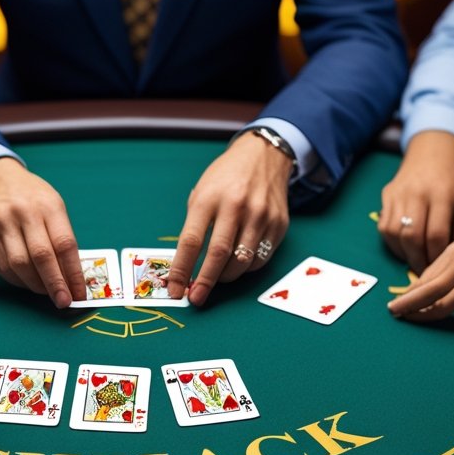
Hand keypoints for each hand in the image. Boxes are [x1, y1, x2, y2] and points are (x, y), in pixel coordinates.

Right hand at [0, 158, 85, 308]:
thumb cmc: (33, 199)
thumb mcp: (54, 207)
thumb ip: (62, 238)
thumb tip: (71, 278)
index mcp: (46, 205)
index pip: (63, 244)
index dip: (72, 273)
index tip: (79, 293)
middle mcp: (20, 213)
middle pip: (40, 257)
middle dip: (54, 284)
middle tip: (63, 301)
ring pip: (17, 267)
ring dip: (35, 285)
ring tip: (46, 290)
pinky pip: (1, 268)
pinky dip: (17, 280)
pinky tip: (27, 280)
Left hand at [167, 133, 289, 305]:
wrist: (263, 156)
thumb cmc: (225, 179)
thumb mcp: (202, 193)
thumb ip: (195, 227)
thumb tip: (186, 267)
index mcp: (209, 198)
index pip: (191, 241)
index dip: (181, 269)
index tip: (175, 289)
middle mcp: (236, 206)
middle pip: (219, 254)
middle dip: (205, 282)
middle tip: (196, 298)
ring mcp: (261, 215)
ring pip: (242, 261)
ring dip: (226, 277)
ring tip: (217, 278)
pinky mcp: (279, 224)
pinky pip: (261, 258)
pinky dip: (246, 269)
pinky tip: (238, 264)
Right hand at [378, 131, 453, 272]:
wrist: (433, 154)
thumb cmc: (453, 184)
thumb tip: (446, 260)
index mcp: (442, 194)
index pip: (436, 234)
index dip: (436, 256)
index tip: (439, 268)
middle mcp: (417, 193)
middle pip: (412, 236)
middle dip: (417, 260)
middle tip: (423, 272)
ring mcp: (398, 193)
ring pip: (394, 233)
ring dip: (402, 253)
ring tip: (413, 260)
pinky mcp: (386, 195)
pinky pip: (384, 227)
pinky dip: (392, 243)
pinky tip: (403, 248)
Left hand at [386, 211, 453, 320]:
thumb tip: (449, 284)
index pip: (427, 273)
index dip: (412, 289)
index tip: (401, 300)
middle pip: (424, 282)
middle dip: (405, 298)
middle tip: (391, 311)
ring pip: (431, 292)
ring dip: (414, 306)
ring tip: (402, 316)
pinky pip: (450, 300)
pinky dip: (435, 311)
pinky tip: (427, 316)